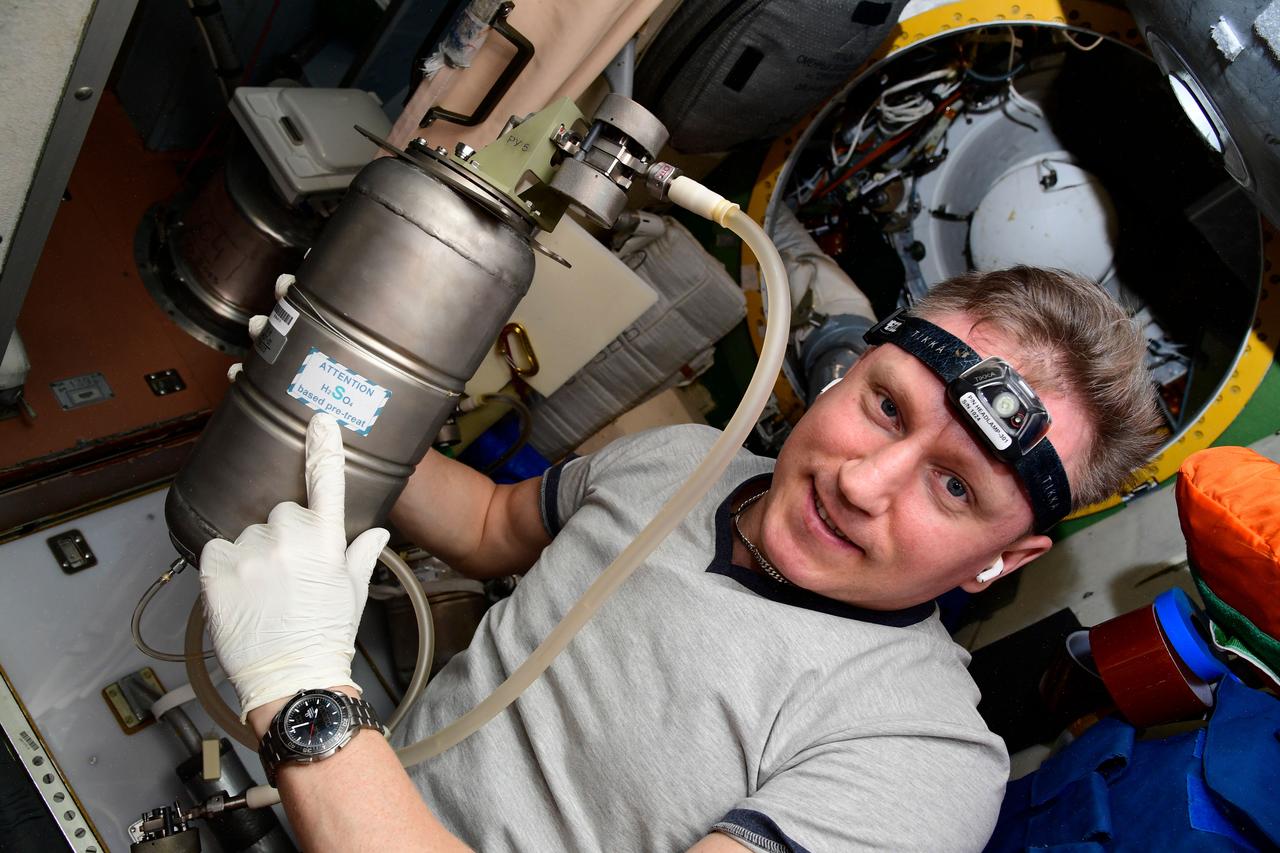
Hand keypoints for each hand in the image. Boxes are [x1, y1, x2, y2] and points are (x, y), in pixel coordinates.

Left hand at [199, 413, 388, 719]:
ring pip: (246, 532)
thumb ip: (361, 553)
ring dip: (252, 552)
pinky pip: (214, 548)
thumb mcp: (352, 591)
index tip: (320, 421)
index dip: (324, 447)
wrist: (292, 678)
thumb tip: (379, 533)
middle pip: (280, 512)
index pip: (326, 480)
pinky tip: (239, 590)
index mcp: (326, 539)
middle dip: (283, 534)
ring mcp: (249, 553)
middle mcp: (287, 538)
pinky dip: (223, 564)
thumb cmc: (326, 636)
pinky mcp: (216, 570)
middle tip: (289, 572)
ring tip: (263, 589)